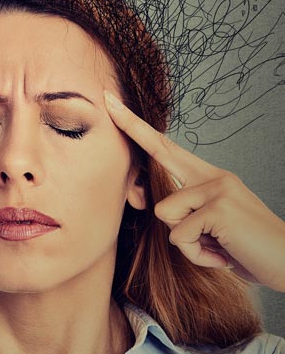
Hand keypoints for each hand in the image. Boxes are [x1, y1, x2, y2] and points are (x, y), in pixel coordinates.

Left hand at [105, 91, 284, 290]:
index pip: (165, 148)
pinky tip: (223, 254)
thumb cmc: (246, 248)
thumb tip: (151, 206)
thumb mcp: (210, 226)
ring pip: (164, 215)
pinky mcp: (218, 208)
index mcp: (210, 178)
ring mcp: (217, 189)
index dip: (136, 127)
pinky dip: (198, 255)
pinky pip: (179, 237)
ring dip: (186, 242)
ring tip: (217, 246)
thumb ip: (184, 213)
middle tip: (107, 98)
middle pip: (159, 152)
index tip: (111, 103)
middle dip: (130, 125)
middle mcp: (213, 176)